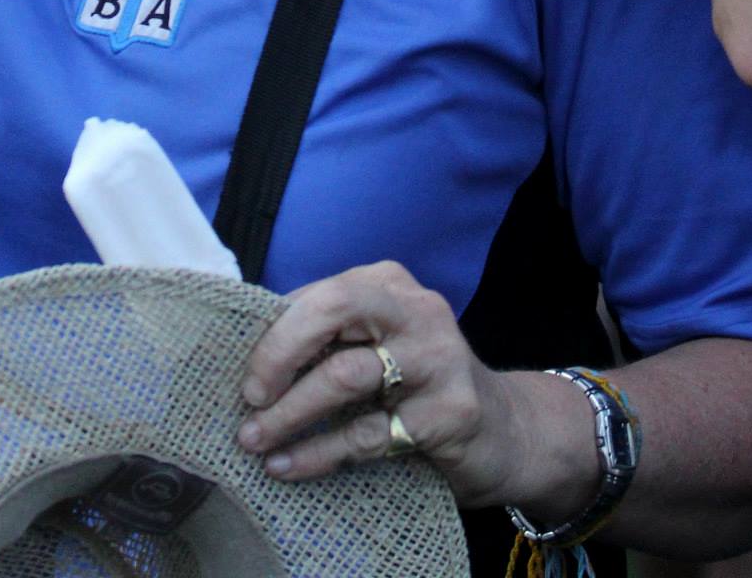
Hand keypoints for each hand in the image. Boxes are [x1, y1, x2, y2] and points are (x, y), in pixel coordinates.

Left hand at [235, 262, 597, 515]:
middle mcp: (415, 309)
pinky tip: (289, 466)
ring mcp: (438, 356)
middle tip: (249, 398)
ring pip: (345, 375)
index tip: (243, 374)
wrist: (508, 432)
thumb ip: (329, 339)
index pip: (320, 293)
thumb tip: (249, 349)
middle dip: (280, 353)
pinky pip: (368, 432)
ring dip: (290, 413)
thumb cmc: (420, 386)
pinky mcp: (450, 410)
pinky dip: (319, 451)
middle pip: (334, 310)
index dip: (274, 332)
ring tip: (255, 441)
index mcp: (388, 284)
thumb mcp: (377, 347)